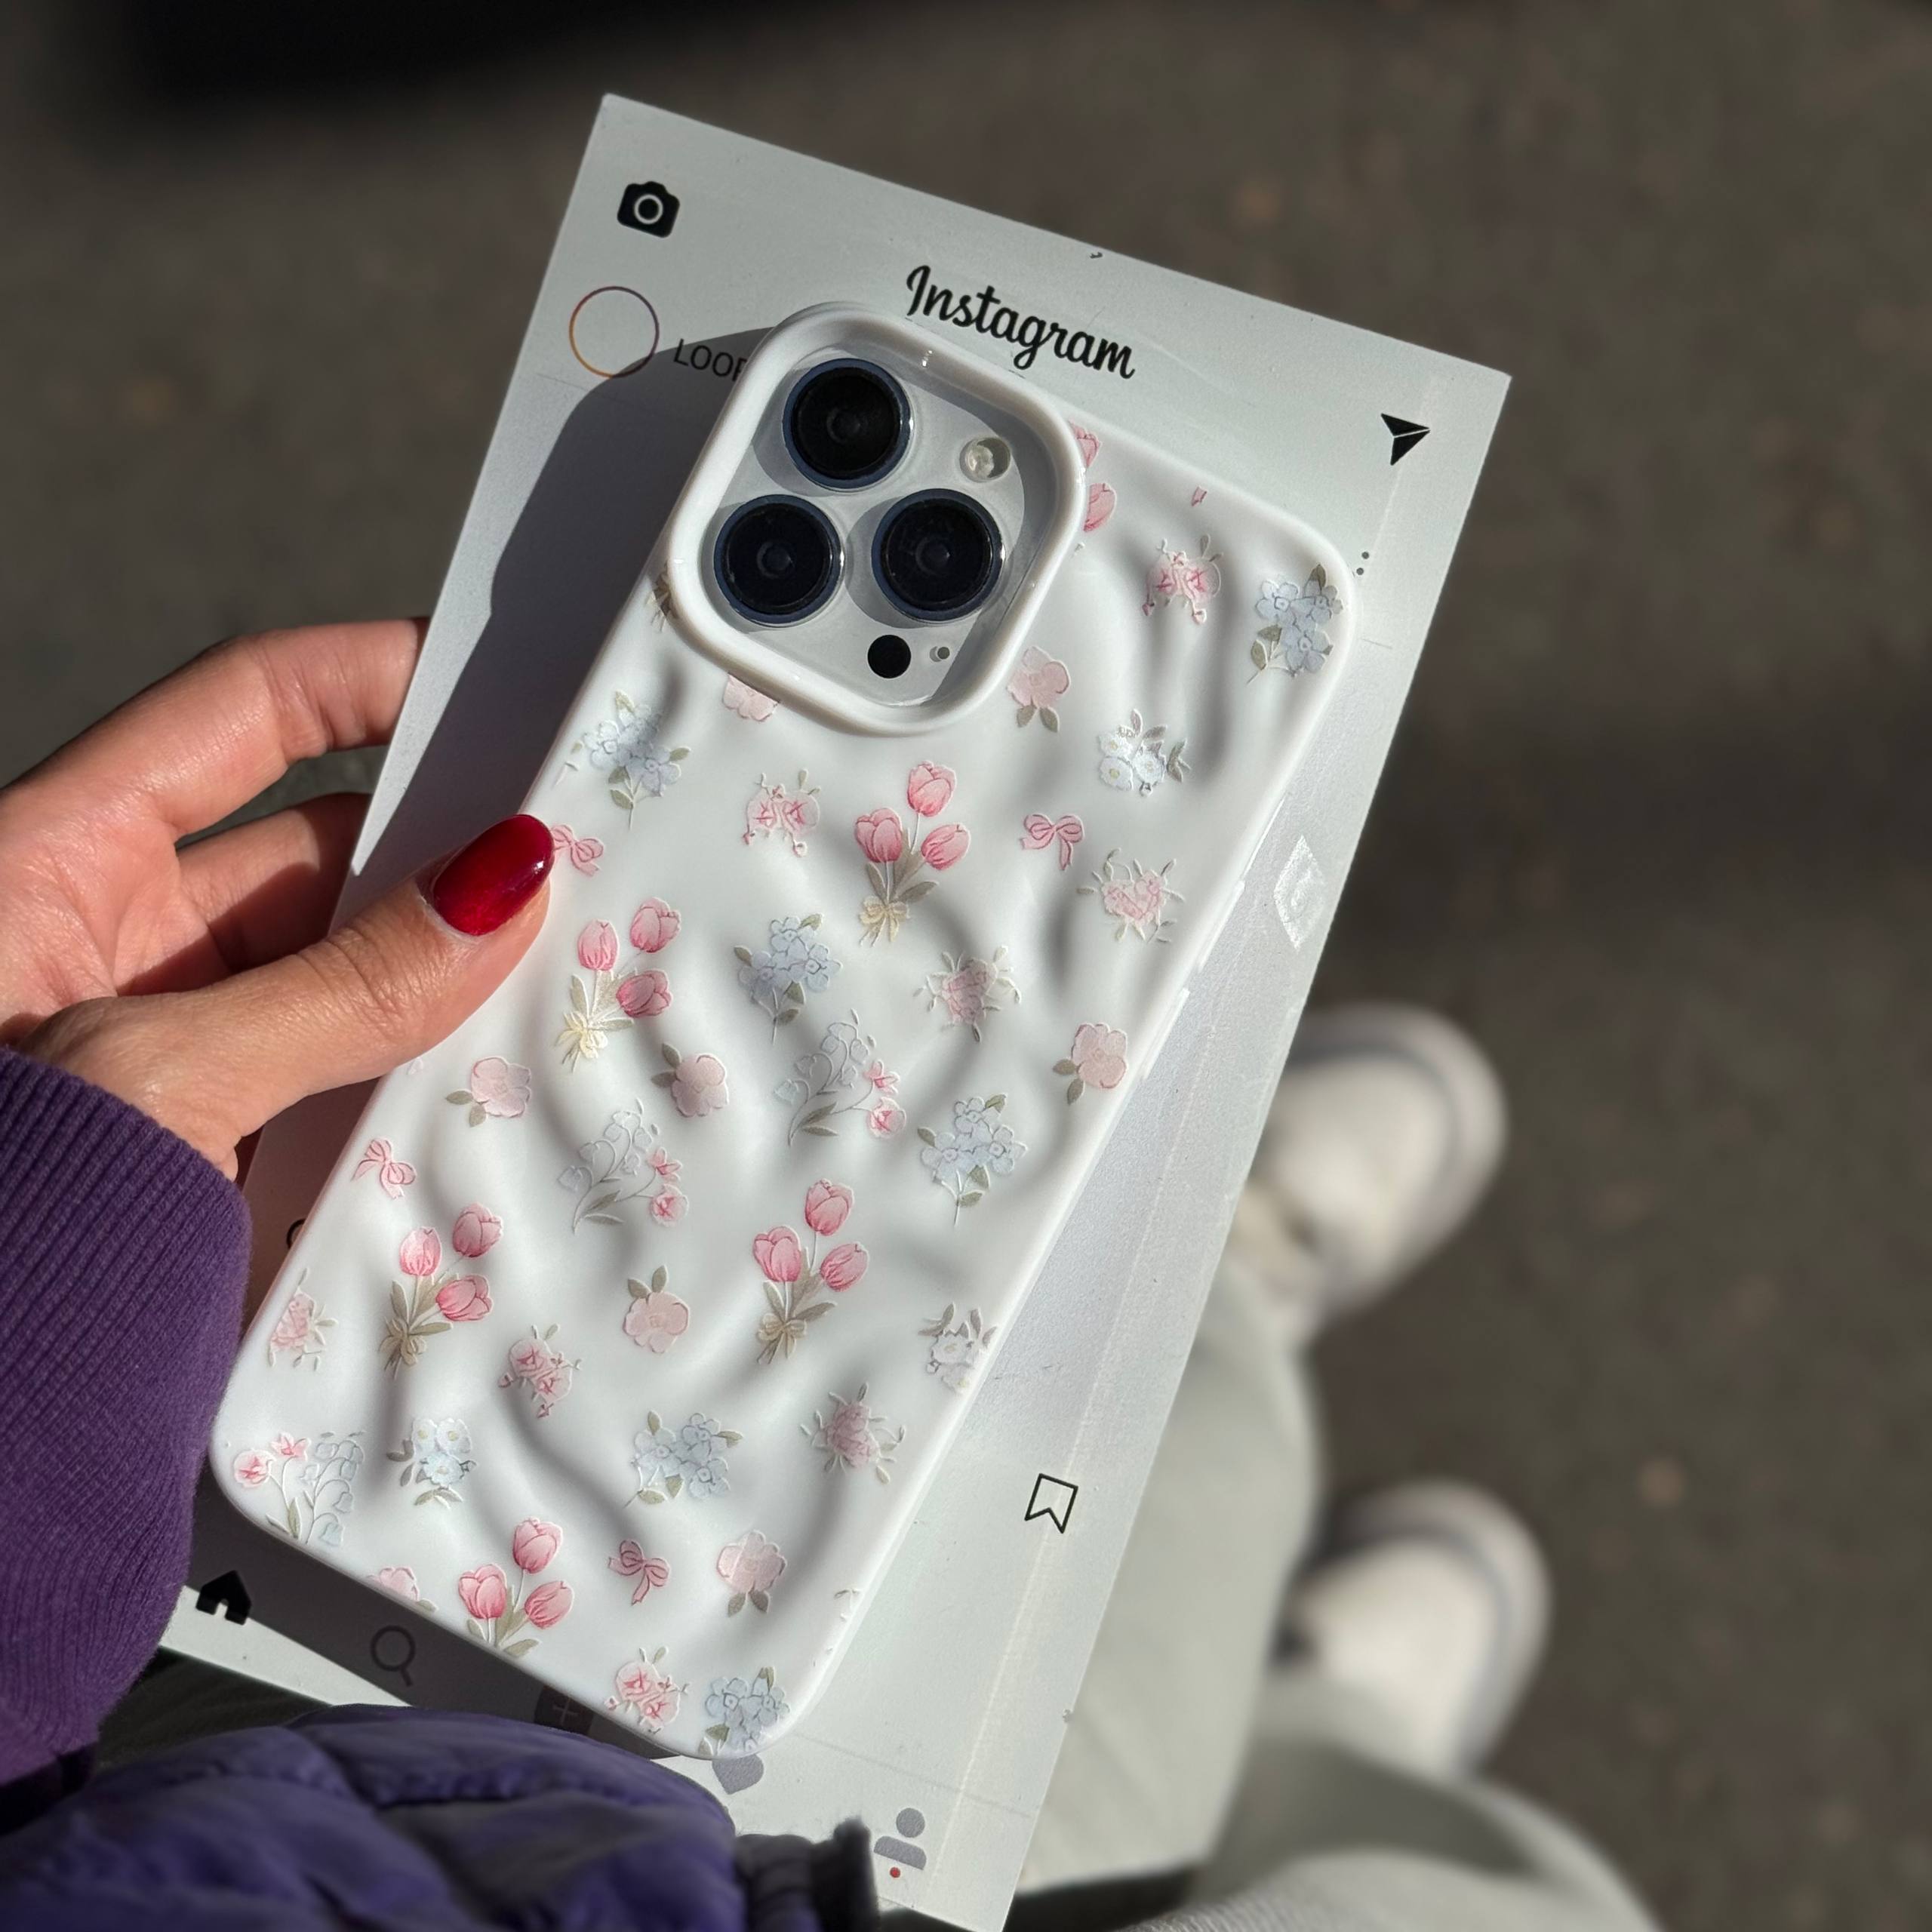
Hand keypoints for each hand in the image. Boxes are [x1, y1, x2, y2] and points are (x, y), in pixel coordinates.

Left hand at [0, 621, 552, 1174]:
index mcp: (47, 868)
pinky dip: (420, 1087)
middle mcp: (113, 951)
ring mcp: (173, 1059)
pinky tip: (504, 1092)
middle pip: (315, 857)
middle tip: (570, 856)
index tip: (490, 676)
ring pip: (343, 982)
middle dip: (439, 855)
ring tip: (563, 977)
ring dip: (443, 985)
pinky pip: (344, 1089)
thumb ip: (340, 986)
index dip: (364, 675)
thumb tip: (503, 883)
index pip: (238, 714)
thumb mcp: (154, 1075)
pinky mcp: (219, 1160)